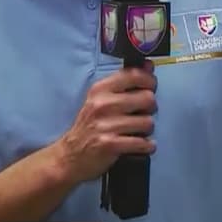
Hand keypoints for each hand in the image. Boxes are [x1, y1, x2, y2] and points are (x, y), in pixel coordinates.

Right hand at [55, 66, 157, 184]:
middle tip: (142, 114)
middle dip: (150, 108)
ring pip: (148, 122)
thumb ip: (125, 82)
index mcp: (100, 89)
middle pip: (147, 99)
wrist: (70, 156)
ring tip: (137, 131)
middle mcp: (102, 104)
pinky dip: (147, 146)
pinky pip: (143, 143)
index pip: (134, 75)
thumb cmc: (89, 126)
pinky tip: (141, 145)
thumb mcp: (100, 99)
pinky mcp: (110, 144)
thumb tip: (149, 65)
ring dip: (147, 130)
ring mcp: (106, 125)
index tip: (151, 87)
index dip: (149, 80)